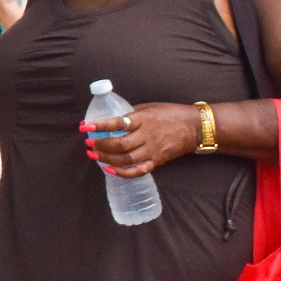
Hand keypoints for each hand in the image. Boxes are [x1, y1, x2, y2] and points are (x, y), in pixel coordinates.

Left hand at [80, 102, 201, 177]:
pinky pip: (138, 170)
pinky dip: (122, 173)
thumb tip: (111, 121)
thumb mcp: (149, 108)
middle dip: (100, 145)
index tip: (85, 126)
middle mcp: (147, 136)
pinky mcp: (157, 161)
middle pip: (119, 145)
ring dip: (106, 159)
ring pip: (126, 159)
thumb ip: (131, 115)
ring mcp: (152, 150)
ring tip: (94, 155)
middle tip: (89, 143)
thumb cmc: (170, 113)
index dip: (100, 125)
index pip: (117, 123)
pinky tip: (110, 169)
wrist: (195, 127)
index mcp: (143, 119)